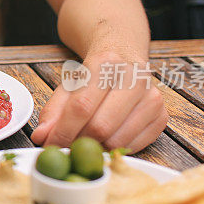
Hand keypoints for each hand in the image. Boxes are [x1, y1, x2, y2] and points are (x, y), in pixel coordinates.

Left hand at [31, 51, 167, 152]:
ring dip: (96, 148)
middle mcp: (135, 77)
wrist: (123, 55)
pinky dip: (115, 149)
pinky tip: (106, 139)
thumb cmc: (93, 74)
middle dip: (78, 142)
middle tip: (66, 146)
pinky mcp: (162, 116)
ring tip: (85, 140)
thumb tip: (41, 138)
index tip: (49, 145)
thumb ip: (53, 112)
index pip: (81, 106)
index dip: (63, 131)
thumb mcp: (68, 86)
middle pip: (101, 127)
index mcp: (106, 63)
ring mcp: (152, 97)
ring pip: (118, 140)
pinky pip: (134, 146)